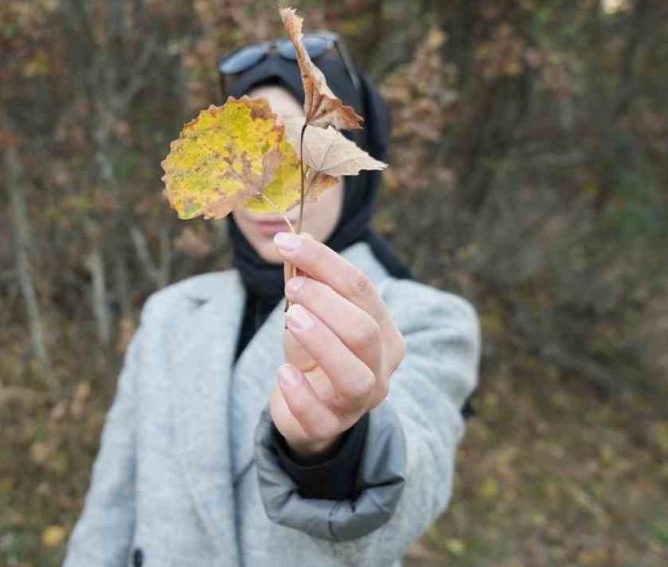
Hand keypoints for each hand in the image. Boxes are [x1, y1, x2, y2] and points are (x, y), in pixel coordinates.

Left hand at [269, 232, 405, 460]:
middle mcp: (380, 368)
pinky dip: (299, 392)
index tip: (286, 242)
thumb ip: (308, 281)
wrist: (306, 410)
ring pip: (353, 375)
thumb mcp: (310, 314)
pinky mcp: (330, 428)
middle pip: (364, 330)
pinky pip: (319, 415)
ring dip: (321, 341)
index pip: (361, 289)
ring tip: (290, 317)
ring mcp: (358, 402)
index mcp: (384, 333)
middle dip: (326, 302)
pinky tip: (283, 373)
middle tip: (292, 288)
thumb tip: (299, 239)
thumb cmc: (314, 353)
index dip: (323, 261)